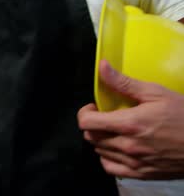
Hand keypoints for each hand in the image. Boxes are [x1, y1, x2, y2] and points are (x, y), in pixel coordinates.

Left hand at [77, 59, 183, 179]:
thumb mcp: (156, 93)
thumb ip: (124, 82)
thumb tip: (102, 67)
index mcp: (129, 124)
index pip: (86, 122)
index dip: (86, 113)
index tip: (95, 107)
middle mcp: (128, 145)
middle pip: (91, 136)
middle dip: (93, 124)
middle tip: (106, 117)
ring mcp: (134, 162)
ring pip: (99, 151)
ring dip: (101, 139)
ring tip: (114, 130)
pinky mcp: (141, 174)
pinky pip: (111, 167)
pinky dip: (108, 157)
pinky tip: (118, 148)